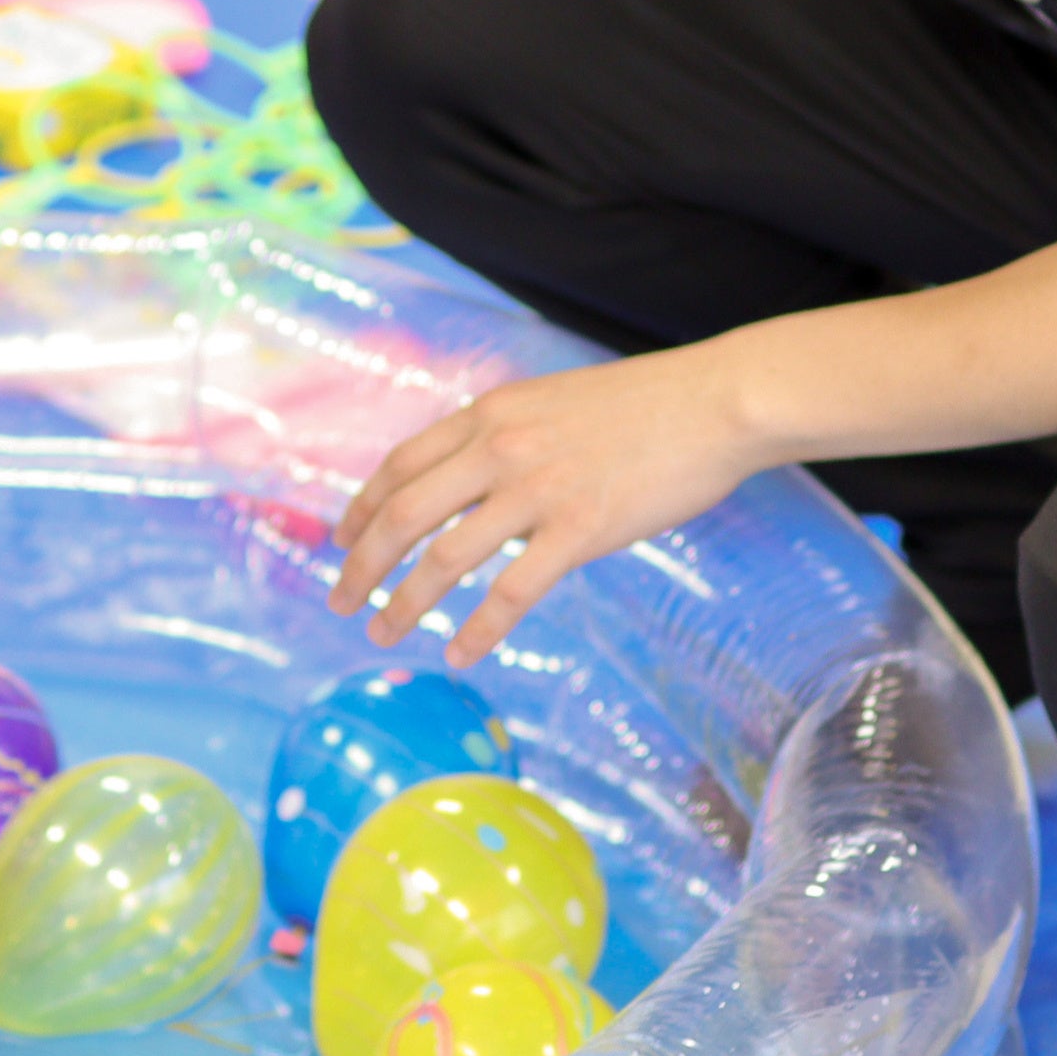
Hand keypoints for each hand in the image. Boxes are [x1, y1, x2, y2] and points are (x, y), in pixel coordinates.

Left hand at [331, 341, 771, 668]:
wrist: (716, 402)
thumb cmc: (646, 405)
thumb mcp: (552, 403)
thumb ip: (506, 436)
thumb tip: (474, 485)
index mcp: (490, 413)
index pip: (400, 464)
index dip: (361, 508)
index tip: (341, 541)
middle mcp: (499, 447)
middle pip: (403, 513)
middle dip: (361, 564)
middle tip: (340, 603)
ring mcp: (538, 489)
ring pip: (444, 557)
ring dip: (403, 603)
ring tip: (380, 636)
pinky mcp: (581, 529)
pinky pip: (511, 591)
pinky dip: (478, 629)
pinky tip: (460, 654)